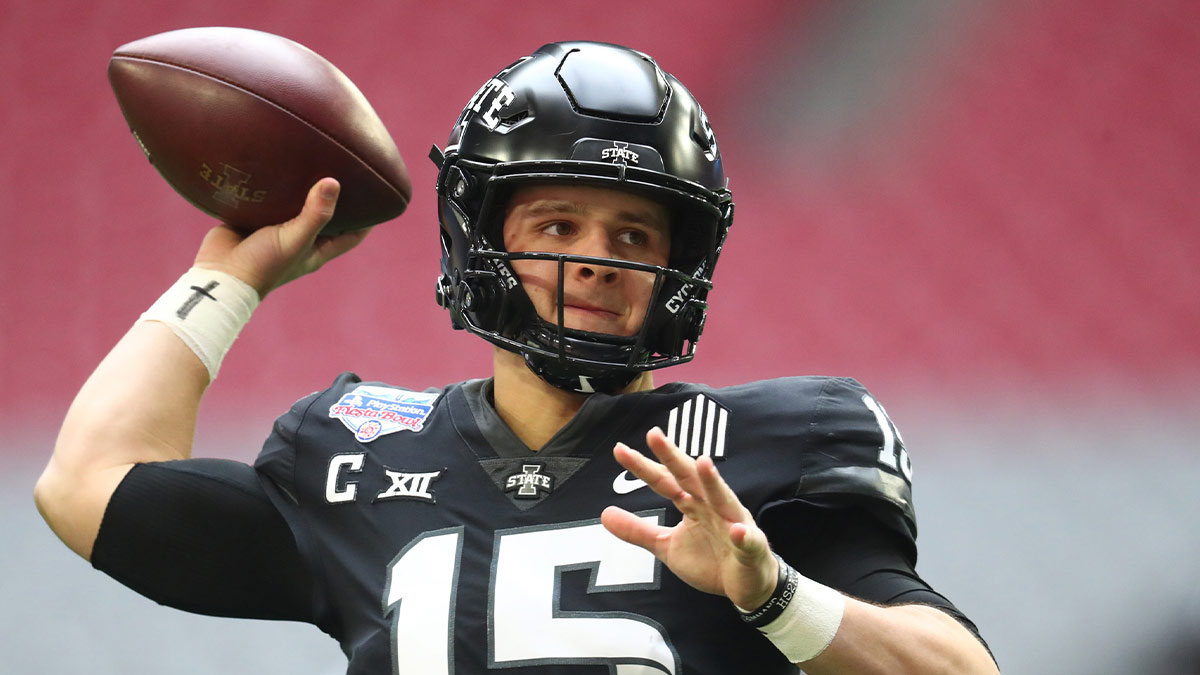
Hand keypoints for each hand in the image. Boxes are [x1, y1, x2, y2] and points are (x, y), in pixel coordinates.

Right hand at [193, 178, 371, 296]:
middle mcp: (299, 238)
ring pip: (295, 204)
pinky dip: (274, 184)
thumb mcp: (296, 239)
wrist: (218, 274)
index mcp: (317, 248)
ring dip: (302, 186)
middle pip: (325, 214)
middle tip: (346, 167)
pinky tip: (278, 162)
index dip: (367, 220)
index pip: (352, 235)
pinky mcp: (253, 218)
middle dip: (335, 196)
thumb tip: (334, 183)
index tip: (378, 197)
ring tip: (313, 159)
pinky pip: (268, 198)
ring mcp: (276, 227)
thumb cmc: (263, 265)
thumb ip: (316, 213)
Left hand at [601, 427, 778, 609]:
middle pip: (690, 478)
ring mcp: (733, 524)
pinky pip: (747, 541)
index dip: (643, 467)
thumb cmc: (711, 559)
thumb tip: (604, 513)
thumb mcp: (667, 546)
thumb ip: (638, 530)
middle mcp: (712, 506)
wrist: (748, 585)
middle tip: (653, 435)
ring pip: (723, 499)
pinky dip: (744, 536)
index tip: (619, 450)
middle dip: (673, 457)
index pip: (665, 481)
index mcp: (693, 503)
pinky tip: (738, 531)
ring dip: (713, 482)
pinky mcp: (751, 548)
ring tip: (702, 463)